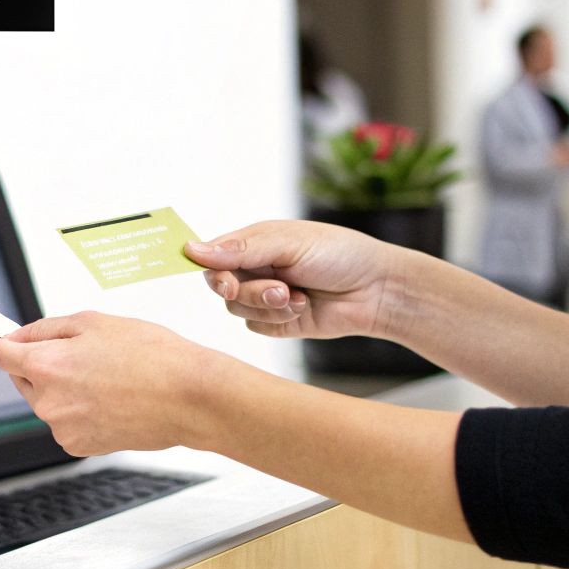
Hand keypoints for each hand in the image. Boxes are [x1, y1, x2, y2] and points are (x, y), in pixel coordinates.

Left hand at [0, 312, 233, 455]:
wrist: (189, 398)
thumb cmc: (152, 357)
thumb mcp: (95, 322)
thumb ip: (47, 329)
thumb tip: (19, 335)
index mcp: (47, 366)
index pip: (1, 355)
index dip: (4, 341)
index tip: (6, 337)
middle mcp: (48, 403)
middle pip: (23, 378)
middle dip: (41, 363)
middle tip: (81, 352)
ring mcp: (63, 428)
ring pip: (47, 401)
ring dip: (63, 387)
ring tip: (105, 376)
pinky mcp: (80, 446)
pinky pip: (67, 422)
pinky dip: (80, 410)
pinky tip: (110, 398)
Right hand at [185, 220, 401, 339]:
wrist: (376, 290)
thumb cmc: (339, 254)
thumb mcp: (288, 243)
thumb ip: (241, 248)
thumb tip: (192, 249)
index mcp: (254, 242)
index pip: (213, 255)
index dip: (212, 269)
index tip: (226, 282)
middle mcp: (255, 268)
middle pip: (221, 286)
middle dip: (248, 290)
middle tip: (276, 290)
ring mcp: (264, 296)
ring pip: (236, 309)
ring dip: (267, 305)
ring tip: (298, 295)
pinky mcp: (277, 322)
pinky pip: (256, 326)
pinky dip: (278, 320)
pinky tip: (305, 307)